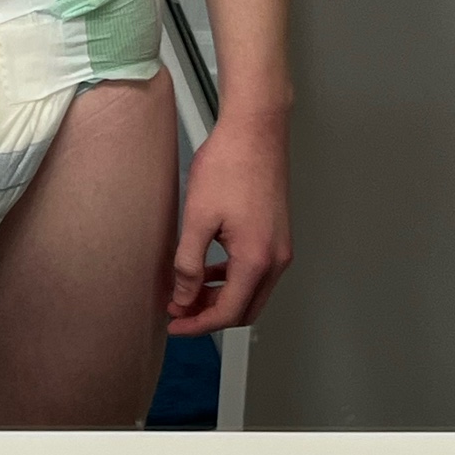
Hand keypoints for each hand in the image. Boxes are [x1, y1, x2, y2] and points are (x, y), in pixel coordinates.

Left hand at [168, 112, 291, 335]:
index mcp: (256, 259)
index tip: (174, 324)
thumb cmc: (228, 165)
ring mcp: (281, 247)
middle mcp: (276, 259)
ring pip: (251, 292)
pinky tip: (208, 269)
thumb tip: (183, 296)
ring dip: (221, 297)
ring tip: (187, 292)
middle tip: (178, 312)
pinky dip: (232, 279)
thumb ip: (189, 264)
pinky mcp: (277, 234)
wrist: (255, 130)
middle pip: (245, 309)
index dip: (198, 324)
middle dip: (210, 315)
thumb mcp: (198, 218)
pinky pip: (256, 271)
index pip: (229, 312)